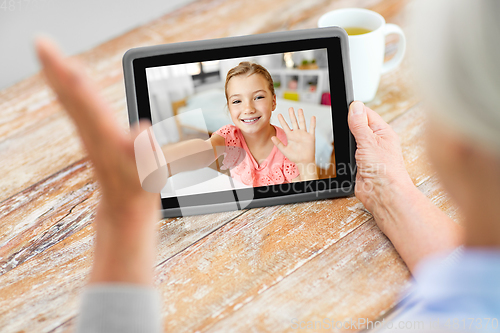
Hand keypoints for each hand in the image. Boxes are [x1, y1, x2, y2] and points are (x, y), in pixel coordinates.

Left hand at [36, 36, 159, 284]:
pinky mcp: (92, 137)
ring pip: (70, 102)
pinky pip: (76, 109)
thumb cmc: (140, 193)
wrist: (124, 212)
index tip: (61, 59)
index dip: (77, 82)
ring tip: (48, 53)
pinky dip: (68, 90)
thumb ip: (147, 152)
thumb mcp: (150, 175)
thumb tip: (141, 127)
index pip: (89, 106)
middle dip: (57, 70)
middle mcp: (94, 135)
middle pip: (72, 98)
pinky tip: (65, 80)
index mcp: (108, 141)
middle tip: (42, 43)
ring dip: (59, 76)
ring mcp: (91, 136)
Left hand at [272, 107, 315, 165]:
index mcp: (290, 136)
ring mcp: (304, 134)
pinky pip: (312, 128)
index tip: (279, 114)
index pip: (285, 126)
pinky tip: (313, 117)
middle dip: (292, 115)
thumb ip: (278, 144)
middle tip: (290, 108)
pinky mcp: (310, 137)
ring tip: (300, 109)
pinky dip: (312, 123)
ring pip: (302, 123)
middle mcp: (297, 134)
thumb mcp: (284, 150)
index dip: (282, 120)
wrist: (303, 161)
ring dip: (301, 116)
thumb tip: (272, 137)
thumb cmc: (294, 157)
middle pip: (294, 122)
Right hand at [348, 101, 462, 271]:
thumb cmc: (385, 170)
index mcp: (384, 132)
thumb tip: (355, 106)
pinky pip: (351, 154)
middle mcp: (377, 142)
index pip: (367, 114)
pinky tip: (345, 153)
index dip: (355, 110)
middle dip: (349, 126)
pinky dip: (346, 154)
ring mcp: (369, 154)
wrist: (384, 195)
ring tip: (344, 140)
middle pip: (359, 126)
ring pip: (353, 140)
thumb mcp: (369, 141)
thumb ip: (359, 124)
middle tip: (342, 125)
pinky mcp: (361, 165)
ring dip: (347, 141)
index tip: (344, 109)